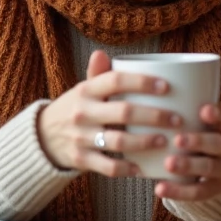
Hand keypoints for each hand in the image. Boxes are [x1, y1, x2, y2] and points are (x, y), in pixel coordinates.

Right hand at [37, 50, 182, 175]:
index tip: (166, 87)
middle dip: (154, 116)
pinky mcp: (81, 160)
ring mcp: (81, 137)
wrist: (43, 137)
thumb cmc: (76, 108)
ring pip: (119, 141)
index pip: (116, 81)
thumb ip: (98, 74)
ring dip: (146, 142)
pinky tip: (143, 167)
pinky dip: (127, 168)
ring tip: (165, 142)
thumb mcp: (83, 89)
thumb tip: (102, 53)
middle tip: (177, 120)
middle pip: (124, 112)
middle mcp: (82, 112)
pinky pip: (108, 167)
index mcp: (86, 90)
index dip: (142, 82)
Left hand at [156, 102, 220, 202]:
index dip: (216, 113)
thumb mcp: (197, 123)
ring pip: (210, 168)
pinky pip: (199, 192)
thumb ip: (183, 113)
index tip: (203, 110)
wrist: (215, 170)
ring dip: (188, 165)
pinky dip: (179, 191)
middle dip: (198, 141)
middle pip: (218, 143)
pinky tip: (160, 188)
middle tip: (177, 140)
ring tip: (168, 164)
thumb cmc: (198, 137)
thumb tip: (145, 97)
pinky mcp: (216, 189)